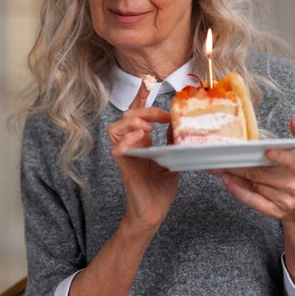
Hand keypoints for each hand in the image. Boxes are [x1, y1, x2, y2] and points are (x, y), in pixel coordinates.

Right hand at [108, 83, 178, 231]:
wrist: (154, 213)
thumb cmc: (160, 188)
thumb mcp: (171, 157)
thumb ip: (172, 139)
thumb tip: (179, 121)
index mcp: (140, 139)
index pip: (137, 113)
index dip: (140, 97)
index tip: (149, 83)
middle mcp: (130, 144)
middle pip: (126, 116)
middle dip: (143, 110)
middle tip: (162, 117)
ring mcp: (125, 154)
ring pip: (115, 128)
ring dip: (132, 123)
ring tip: (147, 127)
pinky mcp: (124, 166)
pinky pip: (117, 148)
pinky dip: (127, 140)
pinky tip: (140, 139)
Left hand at [209, 119, 294, 222]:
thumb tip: (294, 123)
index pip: (290, 162)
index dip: (278, 157)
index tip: (266, 151)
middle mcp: (293, 186)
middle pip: (262, 172)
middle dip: (242, 162)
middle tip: (224, 153)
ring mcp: (283, 200)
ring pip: (254, 184)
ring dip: (235, 174)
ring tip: (220, 164)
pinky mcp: (273, 210)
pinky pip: (254, 202)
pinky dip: (239, 192)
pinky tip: (228, 182)